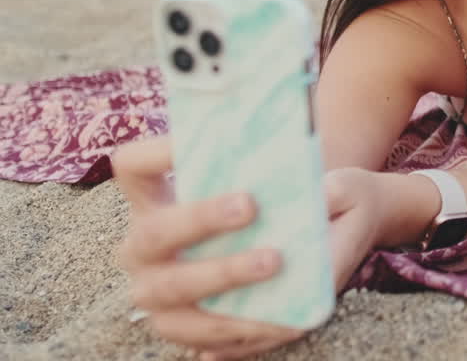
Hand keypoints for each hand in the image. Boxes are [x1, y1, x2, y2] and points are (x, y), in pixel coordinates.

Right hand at [114, 136, 302, 359]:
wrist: (296, 259)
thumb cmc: (287, 210)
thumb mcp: (302, 184)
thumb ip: (312, 179)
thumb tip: (323, 192)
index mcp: (159, 199)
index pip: (133, 167)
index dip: (151, 153)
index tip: (188, 143)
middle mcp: (146, 246)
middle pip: (153, 231)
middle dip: (198, 218)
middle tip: (249, 205)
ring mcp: (156, 290)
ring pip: (171, 288)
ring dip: (221, 275)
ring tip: (273, 261)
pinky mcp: (180, 327)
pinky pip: (198, 333)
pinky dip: (240, 325)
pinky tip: (281, 316)